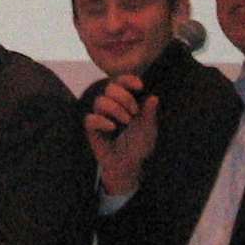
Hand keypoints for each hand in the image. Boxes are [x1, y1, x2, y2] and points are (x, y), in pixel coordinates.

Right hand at [87, 74, 160, 193]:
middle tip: (134, 112)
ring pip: (100, 101)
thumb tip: (154, 97)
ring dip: (115, 109)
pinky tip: (113, 127)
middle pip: (110, 87)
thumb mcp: (148, 129)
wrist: (129, 165)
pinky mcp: (92, 129)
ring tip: (127, 122)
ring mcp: (100, 116)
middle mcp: (111, 105)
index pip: (121, 81)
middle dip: (124, 97)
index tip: (140, 86)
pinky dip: (102, 121)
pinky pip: (90, 119)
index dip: (128, 79)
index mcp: (124, 100)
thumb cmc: (139, 144)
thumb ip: (149, 114)